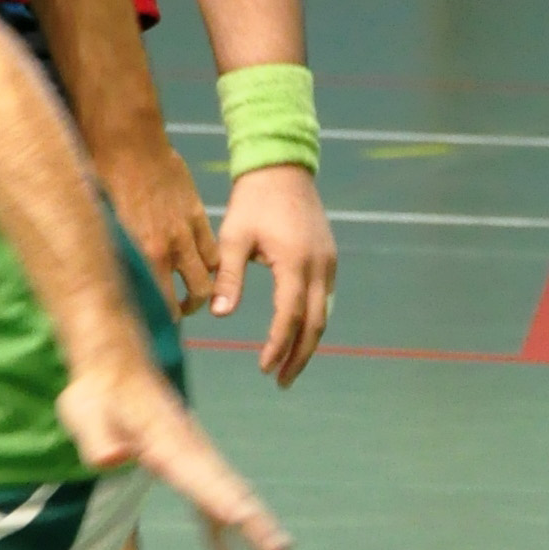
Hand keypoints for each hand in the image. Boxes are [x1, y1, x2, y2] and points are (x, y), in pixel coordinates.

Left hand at [59, 352, 293, 549]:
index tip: (246, 520)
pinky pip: (212, 504)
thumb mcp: (85, 412)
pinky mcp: (187, 466)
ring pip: (231, 498)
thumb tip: (112, 458)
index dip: (222, 499)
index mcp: (166, 444)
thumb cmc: (97, 395)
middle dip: (257, 525)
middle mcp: (190, 452)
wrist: (114, 368)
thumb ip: (98, 439)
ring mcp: (193, 459)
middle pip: (230, 492)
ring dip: (256, 531)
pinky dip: (225, 535)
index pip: (200, 477)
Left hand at [94, 125, 221, 314]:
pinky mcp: (197, 213)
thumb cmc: (101, 178)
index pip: (160, 305)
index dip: (161, 321)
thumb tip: (99, 282)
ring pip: (209, 276)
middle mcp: (170, 249)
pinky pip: (213, 248)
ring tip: (191, 293)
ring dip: (203, 290)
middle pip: (194, 297)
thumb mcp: (98, 223)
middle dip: (187, 310)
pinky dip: (209, 261)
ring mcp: (187, 231)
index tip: (153, 326)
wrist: (127, 140)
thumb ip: (110, 256)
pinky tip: (197, 264)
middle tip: (176, 311)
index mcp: (144, 255)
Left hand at [214, 162, 336, 380]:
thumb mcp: (234, 238)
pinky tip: (297, 334)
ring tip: (288, 367)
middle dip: (298, 356)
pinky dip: (313, 322)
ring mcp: (328, 263)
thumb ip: (229, 277)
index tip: (262, 367)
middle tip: (280, 381)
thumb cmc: (253, 201)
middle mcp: (319, 267)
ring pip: (324, 315)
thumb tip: (220, 315)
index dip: (277, 345)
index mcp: (295, 263)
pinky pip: (326, 300)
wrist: (282, 167)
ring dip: (307, 343)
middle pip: (315, 325)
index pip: (289, 316)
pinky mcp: (328, 259)